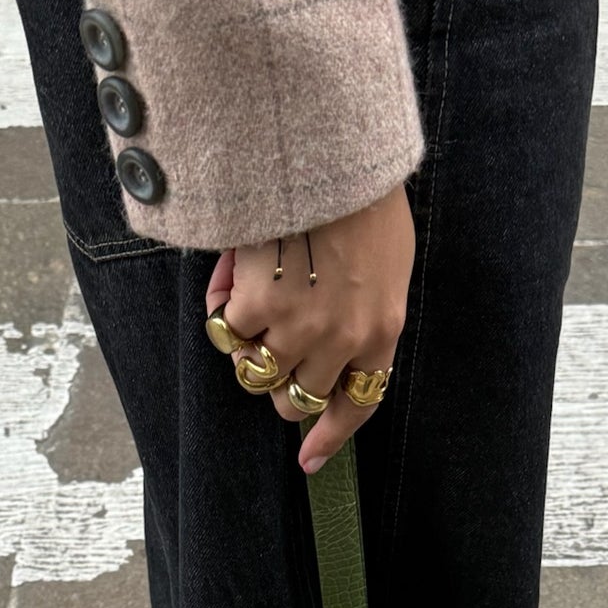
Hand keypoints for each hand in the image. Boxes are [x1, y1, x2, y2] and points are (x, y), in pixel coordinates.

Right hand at [206, 182, 415, 473]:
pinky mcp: (257, 304)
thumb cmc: (360, 192)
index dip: (329, 438)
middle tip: (268, 346)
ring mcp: (299, 326)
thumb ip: (359, 308)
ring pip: (255, 371)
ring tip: (250, 294)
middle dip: (278, 384)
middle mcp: (342, 339)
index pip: (358, 404)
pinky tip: (232, 272)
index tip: (308, 461)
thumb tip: (312, 345)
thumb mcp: (385, 258)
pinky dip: (222, 305)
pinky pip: (226, 330)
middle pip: (296, 400)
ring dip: (246, 342)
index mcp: (382, 329)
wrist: (331, 146)